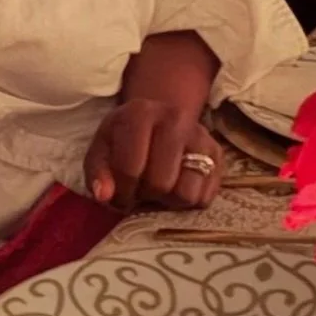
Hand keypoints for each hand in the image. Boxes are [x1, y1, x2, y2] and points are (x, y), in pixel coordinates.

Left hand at [85, 98, 222, 210]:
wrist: (159, 120)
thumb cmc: (124, 140)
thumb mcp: (102, 151)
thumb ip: (97, 173)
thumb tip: (104, 196)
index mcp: (140, 114)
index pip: (130, 168)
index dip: (122, 192)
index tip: (119, 195)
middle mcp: (175, 119)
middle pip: (160, 183)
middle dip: (146, 196)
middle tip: (140, 191)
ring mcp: (201, 136)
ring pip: (187, 193)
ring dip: (169, 201)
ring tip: (159, 189)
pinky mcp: (217, 154)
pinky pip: (206, 197)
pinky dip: (189, 202)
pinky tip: (176, 186)